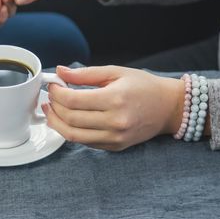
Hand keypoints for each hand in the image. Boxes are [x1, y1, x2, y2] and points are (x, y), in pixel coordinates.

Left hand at [42, 66, 184, 150]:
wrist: (169, 107)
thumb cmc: (144, 86)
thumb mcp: (116, 72)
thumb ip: (86, 74)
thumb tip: (61, 71)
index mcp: (114, 99)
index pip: (73, 100)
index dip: (57, 93)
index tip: (53, 85)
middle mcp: (114, 121)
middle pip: (70, 118)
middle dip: (54, 106)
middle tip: (50, 97)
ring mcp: (115, 137)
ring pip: (73, 135)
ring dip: (56, 123)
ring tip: (51, 111)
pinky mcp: (115, 147)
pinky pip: (85, 143)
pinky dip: (71, 132)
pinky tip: (66, 121)